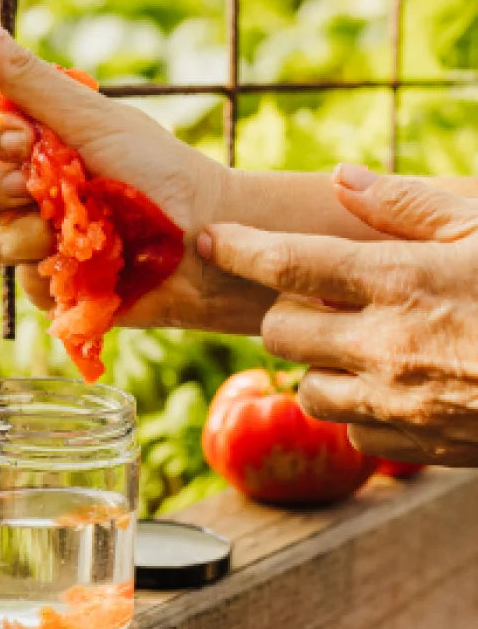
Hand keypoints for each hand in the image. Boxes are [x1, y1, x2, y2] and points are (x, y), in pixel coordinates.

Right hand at [0, 0, 273, 332]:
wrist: (205, 238)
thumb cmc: (157, 170)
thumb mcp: (90, 119)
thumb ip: (27, 78)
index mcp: (30, 139)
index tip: (24, 139)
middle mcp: (23, 187)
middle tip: (35, 190)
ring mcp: (34, 236)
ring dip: (30, 235)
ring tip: (81, 233)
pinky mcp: (51, 283)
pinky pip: (24, 282)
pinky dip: (56, 271)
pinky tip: (93, 263)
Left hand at [200, 165, 477, 465]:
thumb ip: (411, 204)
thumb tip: (344, 180)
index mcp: (402, 281)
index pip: (286, 262)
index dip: (237, 248)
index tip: (209, 239)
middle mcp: (386, 347)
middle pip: (279, 332)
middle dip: (287, 309)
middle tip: (323, 295)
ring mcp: (399, 405)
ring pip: (307, 387)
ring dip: (319, 361)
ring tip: (363, 340)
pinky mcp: (420, 448)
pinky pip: (352, 430)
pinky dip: (357, 406)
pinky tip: (397, 383)